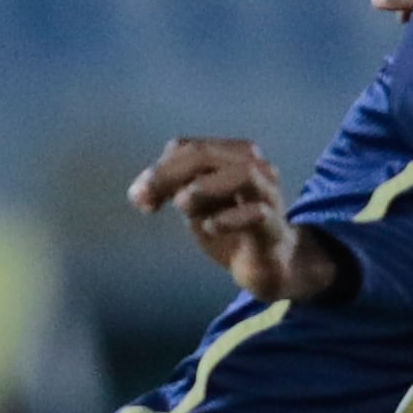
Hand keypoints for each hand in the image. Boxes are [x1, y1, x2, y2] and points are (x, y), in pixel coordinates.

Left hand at [129, 136, 346, 303]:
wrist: (268, 264)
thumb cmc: (231, 229)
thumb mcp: (197, 207)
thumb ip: (174, 192)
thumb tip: (140, 192)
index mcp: (231, 157)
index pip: (188, 148)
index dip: (159, 169)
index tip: (138, 198)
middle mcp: (254, 167)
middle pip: (208, 154)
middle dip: (171, 173)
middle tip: (147, 198)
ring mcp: (268, 195)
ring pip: (244, 174)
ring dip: (207, 185)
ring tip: (182, 201)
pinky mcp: (274, 227)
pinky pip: (257, 213)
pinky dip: (231, 217)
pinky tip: (209, 226)